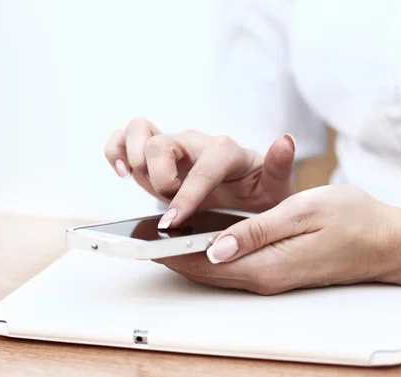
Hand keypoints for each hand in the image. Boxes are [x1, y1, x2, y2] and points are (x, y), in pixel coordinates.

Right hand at [104, 118, 295, 227]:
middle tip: (168, 203)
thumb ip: (278, 167)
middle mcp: (195, 142)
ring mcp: (173, 144)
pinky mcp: (154, 151)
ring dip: (131, 156)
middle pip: (162, 143)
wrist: (241, 189)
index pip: (202, 169)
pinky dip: (115, 150)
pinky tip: (121, 172)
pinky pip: (124, 137)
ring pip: (139, 129)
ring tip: (134, 180)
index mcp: (224, 152)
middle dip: (159, 179)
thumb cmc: (256, 191)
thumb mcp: (273, 187)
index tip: (173, 221)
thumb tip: (285, 141)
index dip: (186, 196)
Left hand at [156, 185, 400, 294]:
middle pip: (204, 271)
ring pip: (215, 270)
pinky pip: (232, 266)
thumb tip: (213, 248)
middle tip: (141, 235)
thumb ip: (256, 230)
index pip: (203, 262)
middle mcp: (264, 279)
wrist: (388, 242)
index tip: (142, 236)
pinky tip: (200, 239)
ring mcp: (271, 278)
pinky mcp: (277, 271)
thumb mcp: (303, 213)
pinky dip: (209, 254)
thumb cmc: (354, 219)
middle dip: (170, 254)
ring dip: (187, 255)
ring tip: (161, 235)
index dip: (170, 249)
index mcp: (266, 266)